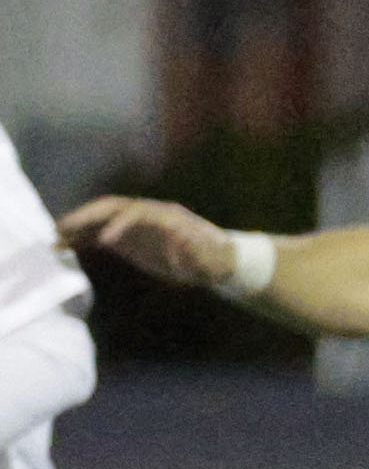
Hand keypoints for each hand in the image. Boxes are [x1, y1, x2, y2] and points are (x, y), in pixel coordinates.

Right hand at [57, 195, 239, 289]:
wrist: (214, 261)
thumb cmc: (213, 260)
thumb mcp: (209, 259)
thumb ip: (196, 249)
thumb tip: (182, 235)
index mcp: (167, 216)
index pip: (137, 213)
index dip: (120, 225)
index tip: (106, 242)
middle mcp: (147, 214)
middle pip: (112, 208)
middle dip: (87, 216)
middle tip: (63, 229)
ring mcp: (135, 225)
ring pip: (101, 218)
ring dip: (78, 226)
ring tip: (54, 237)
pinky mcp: (127, 238)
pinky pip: (99, 234)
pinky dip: (81, 239)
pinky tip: (62, 246)